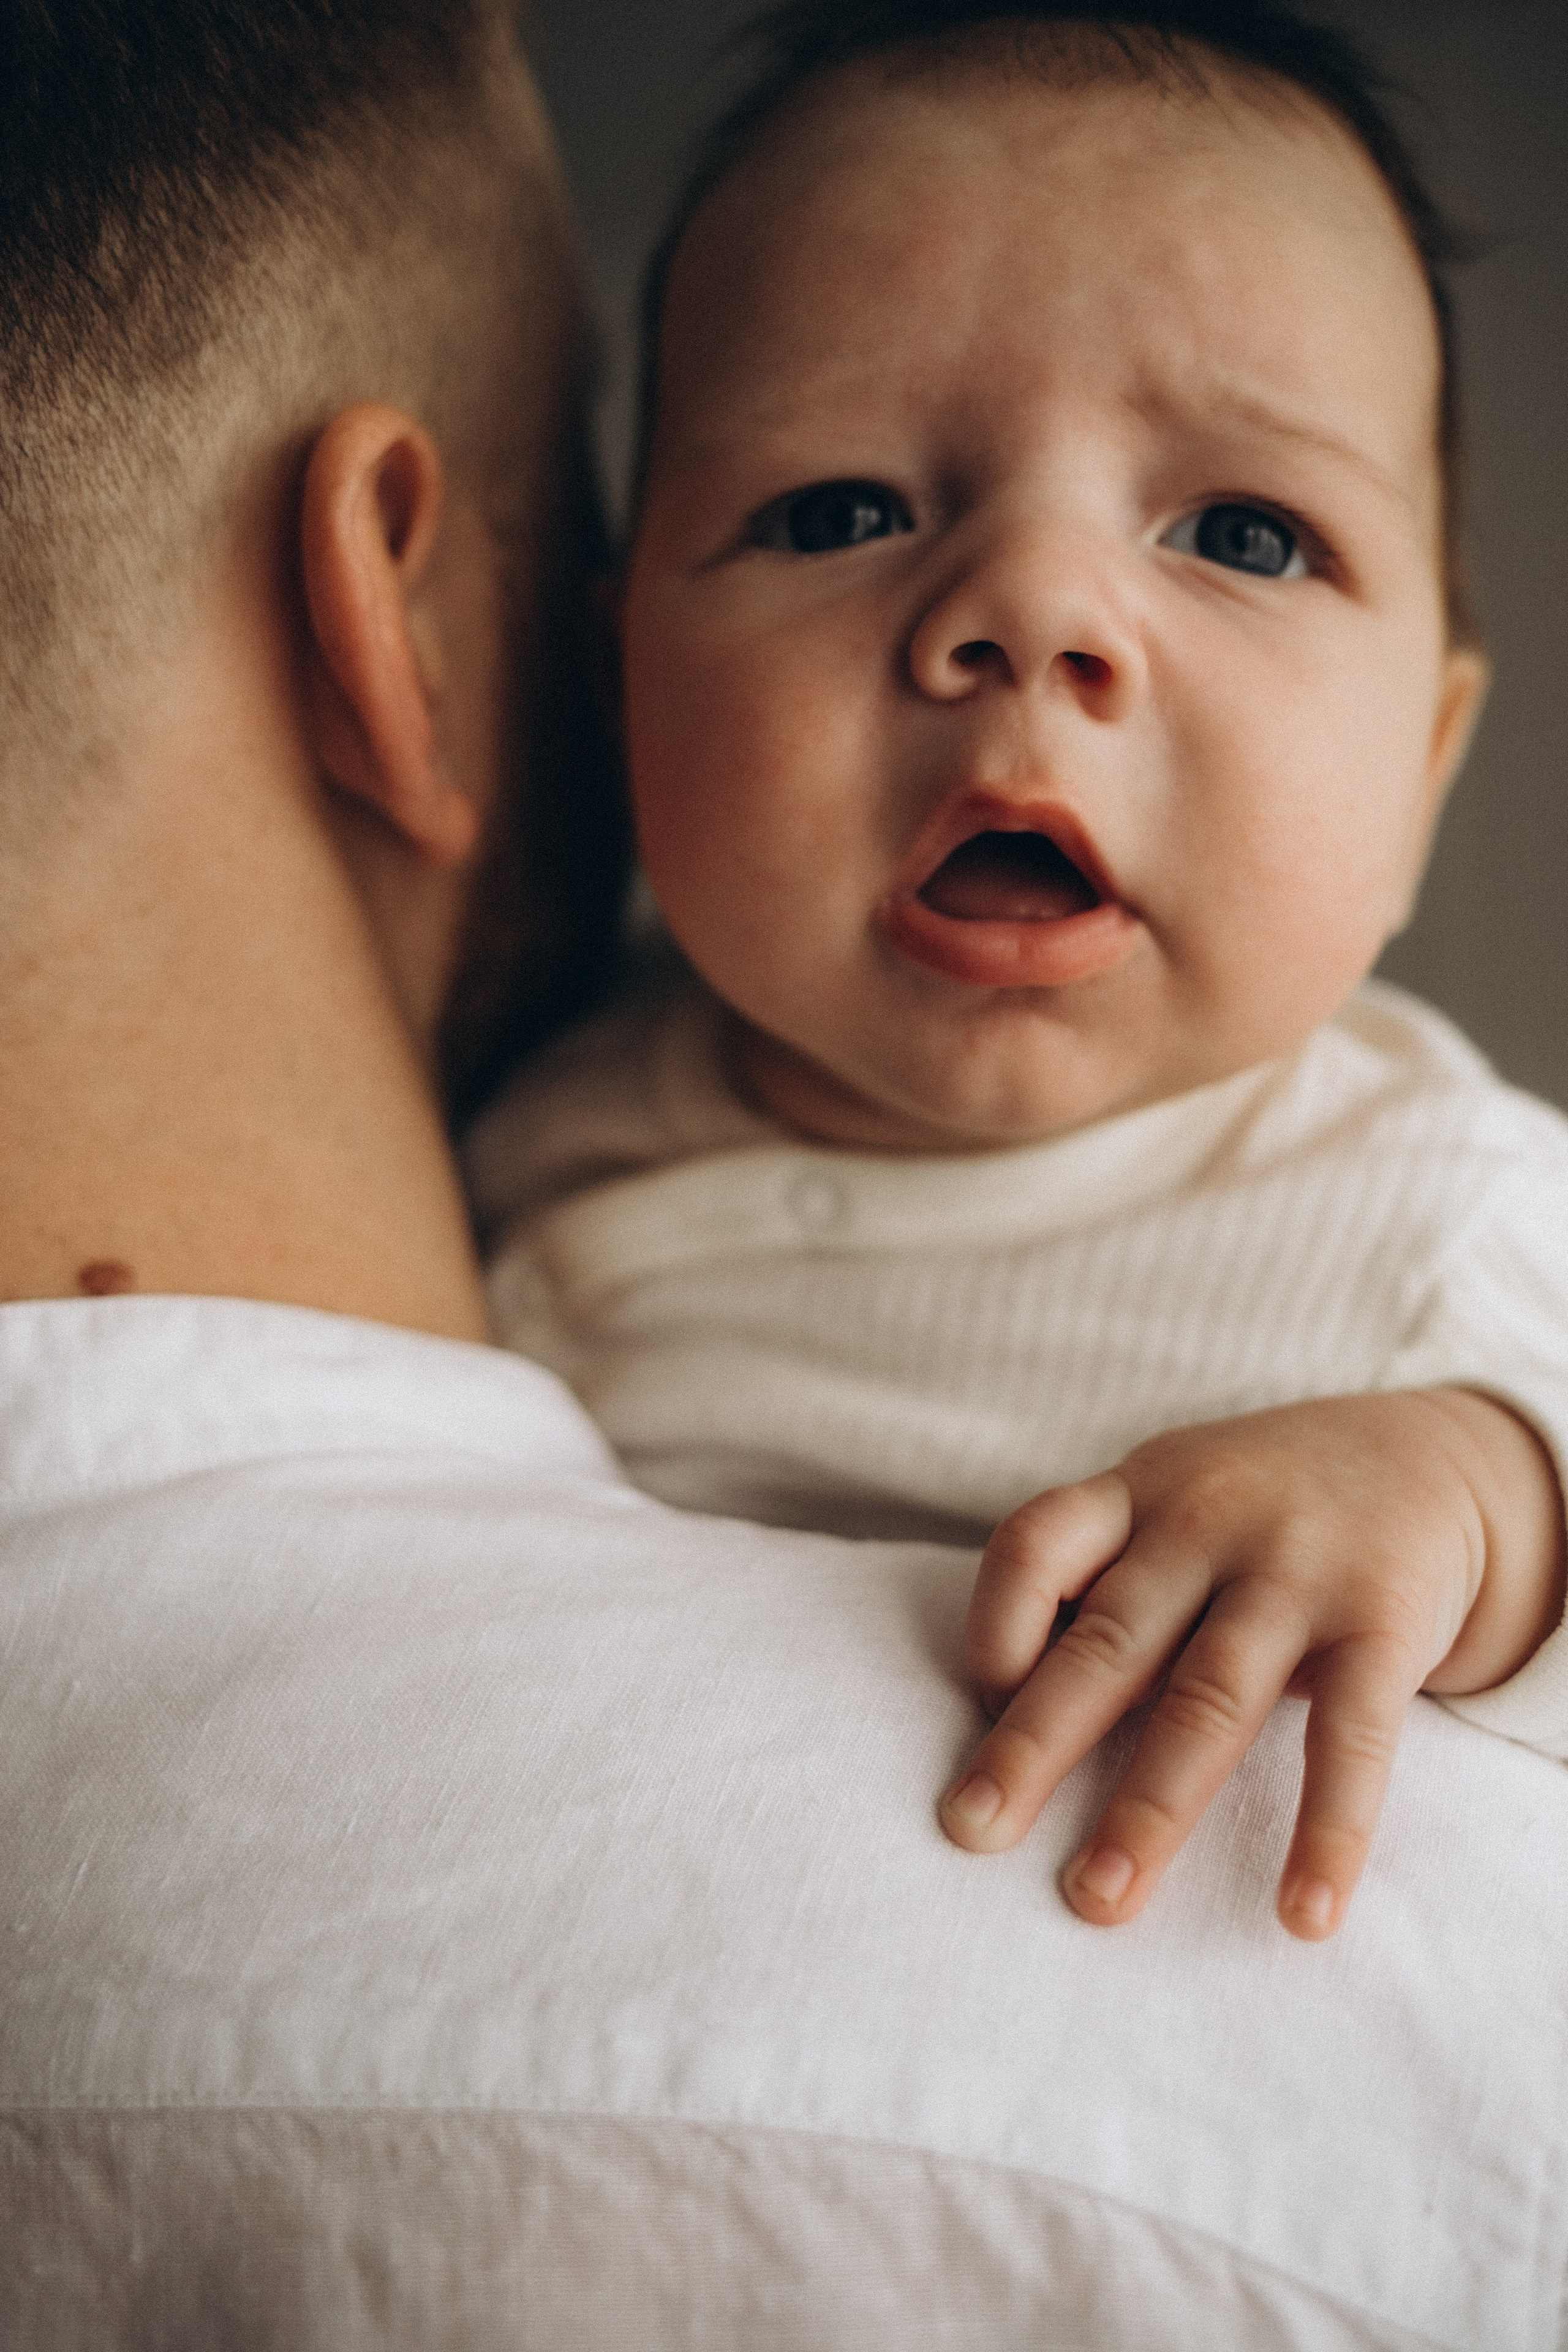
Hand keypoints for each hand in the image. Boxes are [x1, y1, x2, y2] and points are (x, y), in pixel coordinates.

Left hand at [939, 1389, 1565, 1939]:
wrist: (1433, 1458)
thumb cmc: (1258, 1508)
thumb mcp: (1171, 1501)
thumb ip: (1101, 1583)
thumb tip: (1003, 1711)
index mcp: (1138, 1494)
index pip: (1034, 1545)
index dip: (993, 1626)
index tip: (980, 1705)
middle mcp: (1206, 1523)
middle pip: (1107, 1643)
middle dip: (1033, 1745)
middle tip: (970, 1832)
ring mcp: (1298, 1572)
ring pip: (1208, 1702)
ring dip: (1150, 1809)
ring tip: (1101, 1897)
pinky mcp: (1383, 1624)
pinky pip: (1349, 1739)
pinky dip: (1327, 1832)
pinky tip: (1302, 1915)